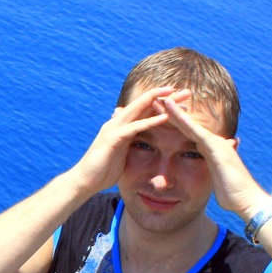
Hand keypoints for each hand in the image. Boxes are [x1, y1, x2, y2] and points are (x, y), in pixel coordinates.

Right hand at [66, 86, 186, 195]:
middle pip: (145, 104)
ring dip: (160, 102)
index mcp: (122, 126)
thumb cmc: (102, 170)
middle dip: (165, 96)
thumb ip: (129, 143)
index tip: (181, 101)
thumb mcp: (121, 153)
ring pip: (140, 109)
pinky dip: (150, 121)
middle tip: (186, 91)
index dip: (162, 103)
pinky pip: (135, 127)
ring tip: (177, 96)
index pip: (145, 110)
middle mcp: (118, 122)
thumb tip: (138, 142)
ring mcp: (114, 128)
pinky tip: (165, 116)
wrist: (85, 181)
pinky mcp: (113, 138)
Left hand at [156, 94, 269, 218]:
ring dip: (175, 110)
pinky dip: (183, 119)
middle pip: (187, 125)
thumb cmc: (233, 195)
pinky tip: (171, 110)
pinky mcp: (215, 147)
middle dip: (171, 113)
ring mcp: (215, 143)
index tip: (160, 116)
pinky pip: (195, 130)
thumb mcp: (216, 182)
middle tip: (156, 100)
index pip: (188, 134)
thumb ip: (212, 174)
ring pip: (190, 123)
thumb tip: (212, 177)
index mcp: (211, 150)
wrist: (247, 200)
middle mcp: (213, 143)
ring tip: (160, 98)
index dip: (174, 124)